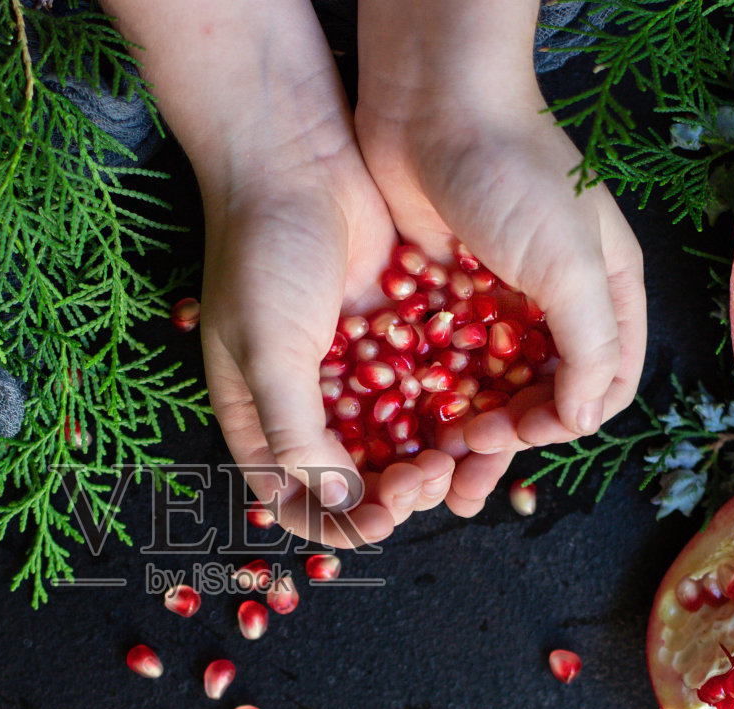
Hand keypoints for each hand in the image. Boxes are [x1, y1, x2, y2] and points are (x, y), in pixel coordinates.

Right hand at [200, 133, 467, 545]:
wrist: (296, 160)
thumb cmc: (261, 257)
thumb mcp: (266, 354)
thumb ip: (298, 433)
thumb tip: (339, 503)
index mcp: (259, 418)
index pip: (296, 501)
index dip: (339, 524)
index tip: (382, 517)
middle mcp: (306, 404)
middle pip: (355, 480)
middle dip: (394, 490)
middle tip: (427, 475)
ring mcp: (352, 370)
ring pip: (398, 440)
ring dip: (427, 455)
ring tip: (457, 450)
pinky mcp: (393, 336)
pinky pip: (424, 388)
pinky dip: (445, 407)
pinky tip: (473, 411)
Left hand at [355, 0, 646, 509]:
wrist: (433, 103)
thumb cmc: (516, 174)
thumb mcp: (571, 263)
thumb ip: (591, 344)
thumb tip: (588, 418)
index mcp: (604, 291)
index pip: (603, 383)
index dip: (566, 419)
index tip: (520, 431)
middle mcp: (550, 301)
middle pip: (536, 397)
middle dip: (505, 438)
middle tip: (463, 461)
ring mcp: (490, 300)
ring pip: (480, 389)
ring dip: (459, 430)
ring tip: (428, 463)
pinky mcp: (437, 294)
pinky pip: (434, 361)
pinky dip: (422, 394)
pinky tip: (398, 421)